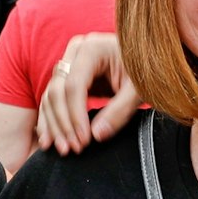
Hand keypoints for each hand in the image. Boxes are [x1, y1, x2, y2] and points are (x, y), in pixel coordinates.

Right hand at [35, 33, 137, 154]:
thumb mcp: (138, 90)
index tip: (84, 141)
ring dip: (53, 125)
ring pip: (50, 97)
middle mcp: (75, 52)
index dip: (75, 116)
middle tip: (73, 149)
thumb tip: (97, 135)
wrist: (148, 58)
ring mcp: (69, 62)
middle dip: (63, 123)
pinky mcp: (68, 76)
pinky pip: (52, 99)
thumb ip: (120, 110)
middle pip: (57, 91)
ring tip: (62, 149)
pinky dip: (50, 120)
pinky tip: (49, 141)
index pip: (73, 86)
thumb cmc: (146, 70)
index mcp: (92, 48)